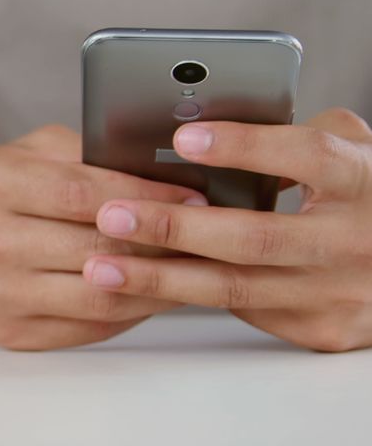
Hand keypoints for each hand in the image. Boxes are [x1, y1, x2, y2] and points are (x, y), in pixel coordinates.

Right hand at [0, 125, 206, 349]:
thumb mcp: (27, 153)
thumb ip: (84, 153)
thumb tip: (161, 168)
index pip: (79, 193)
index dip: (143, 196)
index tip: (192, 199)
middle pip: (94, 249)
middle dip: (161, 243)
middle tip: (209, 235)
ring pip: (99, 296)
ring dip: (156, 284)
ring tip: (192, 266)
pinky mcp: (12, 332)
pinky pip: (89, 326)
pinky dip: (131, 311)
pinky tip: (154, 292)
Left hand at [83, 108, 371, 351]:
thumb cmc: (366, 192)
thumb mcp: (354, 150)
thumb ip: (296, 130)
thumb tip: (207, 118)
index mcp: (364, 180)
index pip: (307, 158)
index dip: (245, 147)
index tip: (182, 138)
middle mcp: (354, 240)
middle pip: (255, 236)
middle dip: (175, 227)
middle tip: (110, 214)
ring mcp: (338, 292)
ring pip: (235, 287)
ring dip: (160, 278)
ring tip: (100, 266)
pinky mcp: (320, 327)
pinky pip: (241, 309)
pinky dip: (183, 296)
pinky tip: (135, 288)